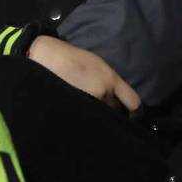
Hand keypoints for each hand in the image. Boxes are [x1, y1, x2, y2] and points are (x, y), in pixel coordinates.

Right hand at [27, 36, 141, 112]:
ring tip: (89, 116)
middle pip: (115, 112)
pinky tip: (80, 121)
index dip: (135, 114)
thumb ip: (109, 82)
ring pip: (101, 119)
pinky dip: (86, 123)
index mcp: (110, 79)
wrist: (46, 57)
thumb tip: (116, 98)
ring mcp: (89, 103)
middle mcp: (103, 93)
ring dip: (97, 119)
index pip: (134, 103)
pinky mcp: (75, 111)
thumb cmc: (72, 58)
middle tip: (104, 115)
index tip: (132, 118)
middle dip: (111, 114)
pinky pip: (87, 123)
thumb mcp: (97, 65)